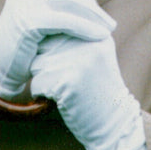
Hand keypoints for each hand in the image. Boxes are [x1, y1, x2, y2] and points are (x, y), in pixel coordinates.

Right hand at [0, 0, 114, 98]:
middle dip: (94, 4)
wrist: (0, 63)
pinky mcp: (29, 21)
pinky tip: (99, 36)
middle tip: (109, 22)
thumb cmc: (26, 34)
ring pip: (73, 0)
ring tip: (108, 30)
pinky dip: (87, 28)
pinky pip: (68, 20)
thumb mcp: (40, 1)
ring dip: (95, 16)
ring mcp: (26, 0)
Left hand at [30, 33, 146, 149]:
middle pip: (43, 44)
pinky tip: (64, 100)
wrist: (114, 124)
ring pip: (36, 63)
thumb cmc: (97, 88)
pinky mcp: (67, 81)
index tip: (70, 67)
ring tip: (67, 89)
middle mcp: (88, 41)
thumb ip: (73, 35)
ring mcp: (78, 60)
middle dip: (46, 63)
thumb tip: (37, 25)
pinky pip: (36, 83)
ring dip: (44, 79)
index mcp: (95, 30)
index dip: (54, 50)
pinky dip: (43, 95)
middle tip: (70, 80)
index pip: (56, 27)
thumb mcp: (95, 52)